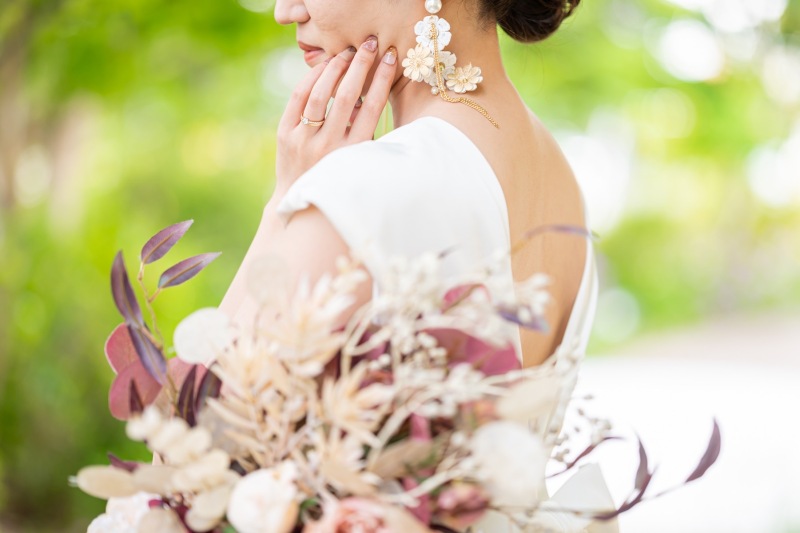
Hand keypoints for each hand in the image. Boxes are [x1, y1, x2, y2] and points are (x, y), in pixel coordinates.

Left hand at [274, 36, 397, 197]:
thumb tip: (369, 95)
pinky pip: (298, 98)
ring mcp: (304, 141)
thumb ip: (364, 129)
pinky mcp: (284, 135)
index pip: (372, 107)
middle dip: (360, 66)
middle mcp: (329, 146)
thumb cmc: (337, 173)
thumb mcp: (358, 157)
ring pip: (320, 94)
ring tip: (346, 53)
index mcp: (353, 152)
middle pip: (347, 96)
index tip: (391, 58)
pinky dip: (311, 78)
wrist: (299, 196)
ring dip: (335, 68)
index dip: (382, 79)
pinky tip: (323, 66)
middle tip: (369, 44)